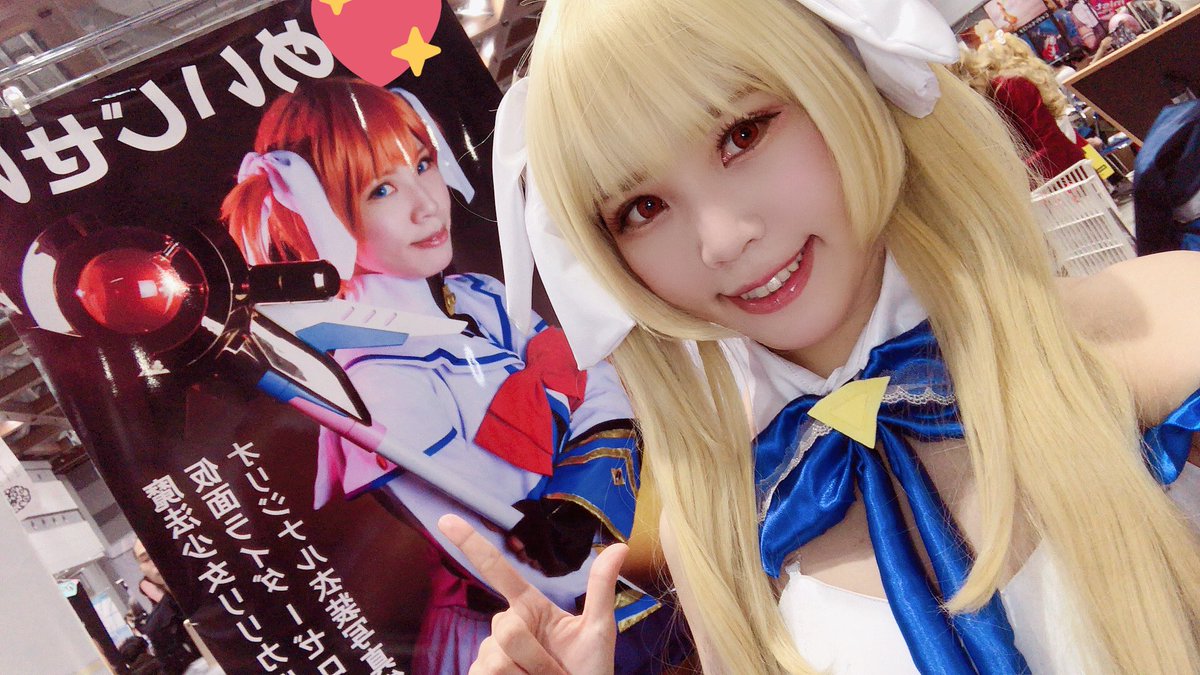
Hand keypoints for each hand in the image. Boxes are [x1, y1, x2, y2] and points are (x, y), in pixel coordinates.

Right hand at [438, 514, 621, 674]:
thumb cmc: (589, 672)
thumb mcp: (599, 630)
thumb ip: (601, 588)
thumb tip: (620, 546)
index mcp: (530, 608)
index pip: (496, 570)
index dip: (471, 544)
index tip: (446, 519)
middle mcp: (506, 627)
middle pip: (506, 629)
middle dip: (535, 655)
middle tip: (556, 672)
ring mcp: (490, 654)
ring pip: (497, 658)